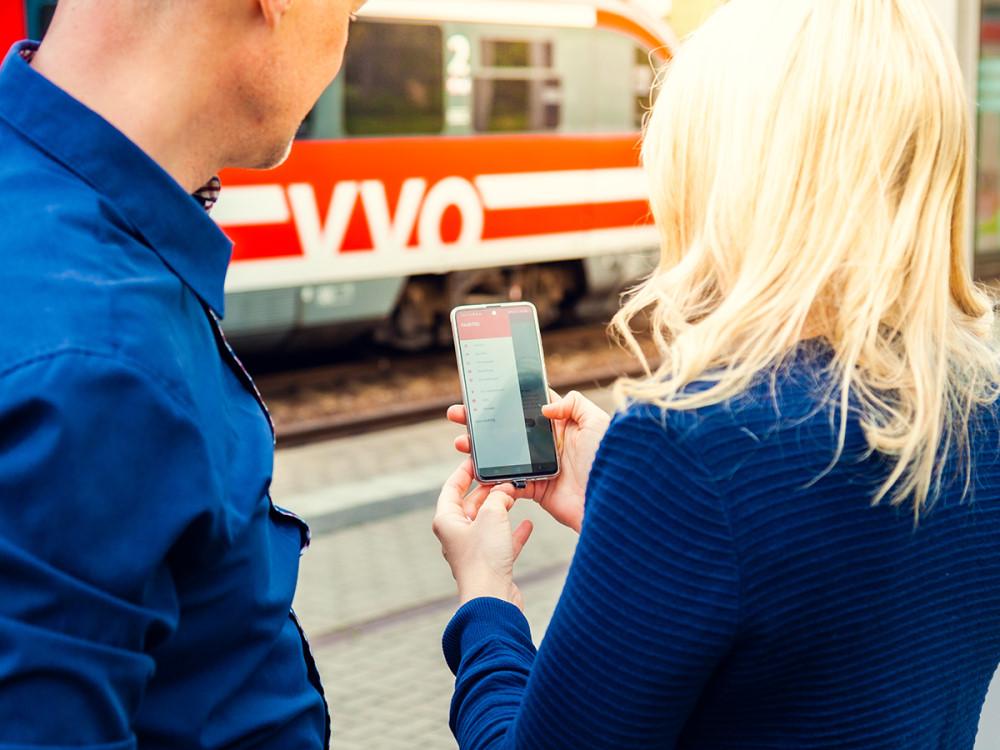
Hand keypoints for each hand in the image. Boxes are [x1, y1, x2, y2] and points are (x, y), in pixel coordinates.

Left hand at [433, 458, 532, 608]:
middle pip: (470, 505)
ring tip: (516, 495)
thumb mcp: (492, 514)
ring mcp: (473, 551)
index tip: (476, 460)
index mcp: (446, 521)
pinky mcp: (489, 564)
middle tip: (505, 478)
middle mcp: (456, 536)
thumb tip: (504, 491)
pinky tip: (527, 524)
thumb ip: (498, 496)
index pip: (451, 488)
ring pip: (487, 522)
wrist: (493, 598)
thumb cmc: (485, 557)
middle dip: (488, 491)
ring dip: (502, 509)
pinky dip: (512, 532)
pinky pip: (501, 542)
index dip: (463, 472)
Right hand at [447, 390, 609, 532]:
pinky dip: (492, 480)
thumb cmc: (610, 458)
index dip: (505, 400)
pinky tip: (475, 472)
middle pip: (509, 430)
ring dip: (480, 450)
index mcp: (563, 425)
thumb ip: (573, 405)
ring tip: (461, 443)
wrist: (614, 501)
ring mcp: (541, 468)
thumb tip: (545, 407)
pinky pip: (509, 484)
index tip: (481, 394)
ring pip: (504, 456)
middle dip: (482, 423)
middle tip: (458, 415)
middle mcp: (550, 445)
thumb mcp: (597, 421)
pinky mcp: (537, 491)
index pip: (529, 407)